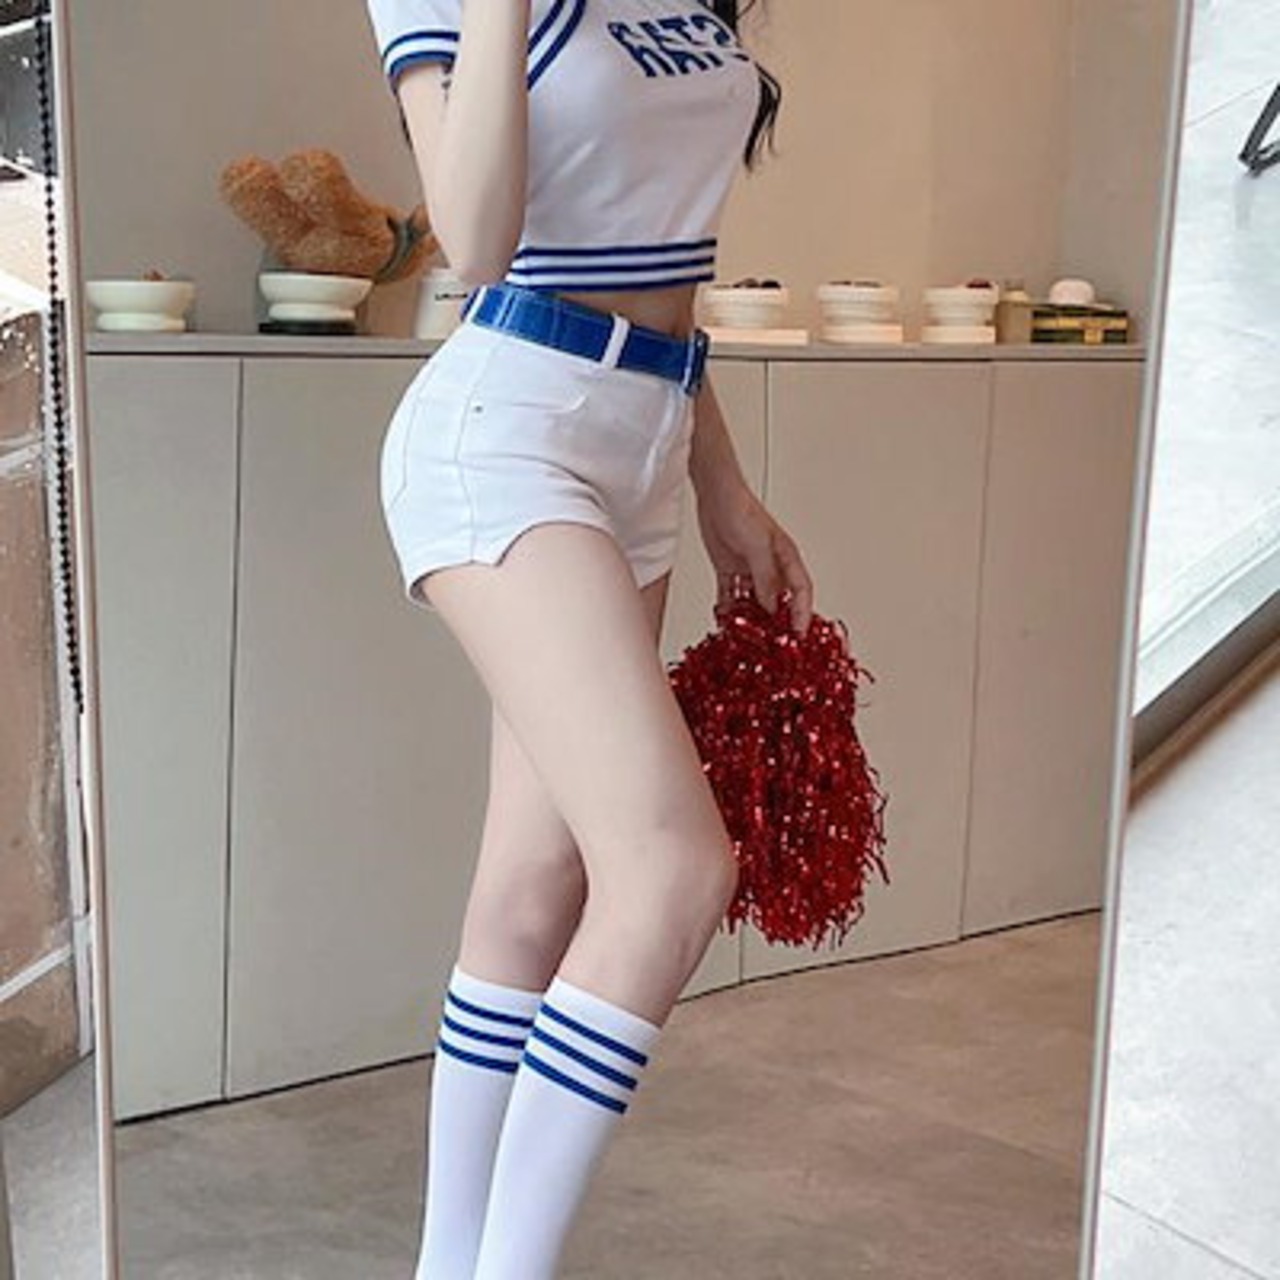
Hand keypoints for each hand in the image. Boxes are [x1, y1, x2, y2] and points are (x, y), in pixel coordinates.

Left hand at [694, 477, 814, 633]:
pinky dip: (728, 609)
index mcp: (786, 558)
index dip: (803, 614)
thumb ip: (765, 578)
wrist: (714, 496)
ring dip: (750, 619)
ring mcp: (749, 569)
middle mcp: (770, 566)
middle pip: (778, 600)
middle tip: (771, 643)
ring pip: (753, 602)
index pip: (801, 591)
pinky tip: (724, 622)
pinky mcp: (729, 569)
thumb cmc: (741, 510)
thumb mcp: (757, 546)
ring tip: (745, 637)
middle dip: (775, 622)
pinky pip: (731, 595)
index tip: (799, 635)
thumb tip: (772, 607)